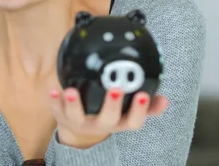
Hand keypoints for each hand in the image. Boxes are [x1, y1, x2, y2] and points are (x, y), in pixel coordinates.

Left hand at [48, 87, 168, 147]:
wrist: (79, 130)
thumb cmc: (107, 113)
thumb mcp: (127, 113)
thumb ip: (146, 106)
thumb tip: (164, 99)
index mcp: (119, 122)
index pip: (133, 122)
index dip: (140, 110)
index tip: (144, 95)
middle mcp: (101, 124)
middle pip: (108, 119)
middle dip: (112, 105)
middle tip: (116, 88)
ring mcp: (80, 121)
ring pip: (77, 116)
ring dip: (75, 104)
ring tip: (72, 91)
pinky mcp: (63, 116)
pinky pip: (57, 109)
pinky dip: (54, 100)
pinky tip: (53, 89)